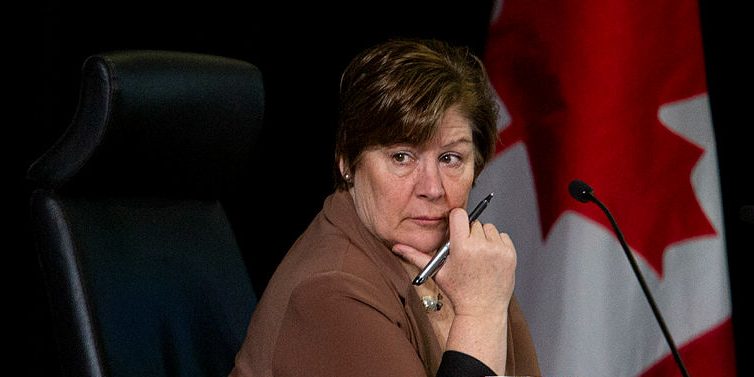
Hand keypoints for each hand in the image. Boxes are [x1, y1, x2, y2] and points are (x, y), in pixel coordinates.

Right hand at [392, 207, 516, 315]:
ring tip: (478, 256)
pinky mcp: (510, 254)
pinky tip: (489, 259)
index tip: (455, 229)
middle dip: (469, 233)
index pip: (459, 215)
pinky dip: (496, 243)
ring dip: (483, 237)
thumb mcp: (436, 272)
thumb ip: (416, 256)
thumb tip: (396, 247)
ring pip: (488, 228)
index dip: (456, 221)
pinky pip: (502, 236)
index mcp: (461, 247)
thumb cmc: (458, 291)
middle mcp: (481, 246)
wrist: (482, 310)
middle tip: (466, 250)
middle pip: (473, 222)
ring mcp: (498, 250)